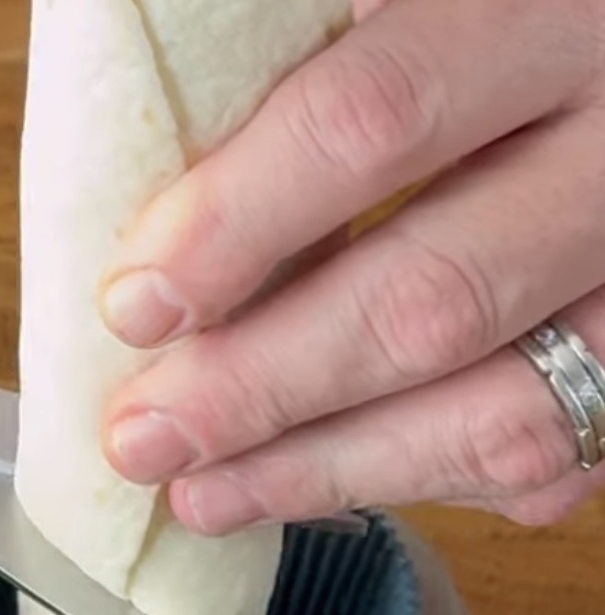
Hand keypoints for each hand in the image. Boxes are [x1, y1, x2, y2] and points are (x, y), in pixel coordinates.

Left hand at [97, 0, 604, 530]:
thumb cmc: (499, 28)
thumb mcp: (421, 0)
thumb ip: (320, 54)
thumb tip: (168, 162)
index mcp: (548, 8)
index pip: (371, 122)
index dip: (238, 223)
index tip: (136, 300)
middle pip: (432, 300)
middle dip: (262, 387)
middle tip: (144, 437)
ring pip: (503, 414)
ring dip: (328, 469)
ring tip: (203, 493)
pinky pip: (550, 458)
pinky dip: (421, 482)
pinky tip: (317, 482)